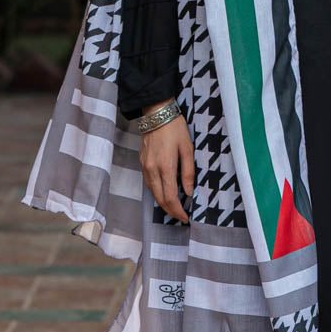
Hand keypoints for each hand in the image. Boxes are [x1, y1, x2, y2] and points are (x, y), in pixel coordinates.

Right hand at [138, 101, 194, 223]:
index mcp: (166, 166)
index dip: (178, 211)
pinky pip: (148, 183)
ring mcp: (145, 167)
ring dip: (163, 203)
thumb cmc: (176, 129)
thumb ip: (188, 172)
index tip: (185, 217)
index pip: (170, 197)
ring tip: (174, 208)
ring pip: (153, 193)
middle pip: (160, 199)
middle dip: (170, 211)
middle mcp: (152, 169)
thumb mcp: (188, 149)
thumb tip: (189, 192)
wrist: (156, 114)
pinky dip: (157, 192)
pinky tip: (164, 193)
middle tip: (180, 217)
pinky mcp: (142, 163)